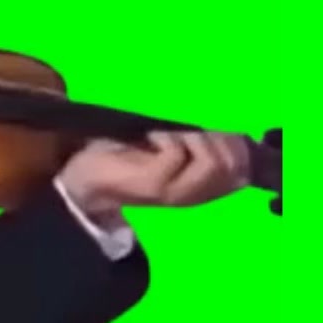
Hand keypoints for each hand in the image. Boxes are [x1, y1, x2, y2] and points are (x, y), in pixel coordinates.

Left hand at [58, 130, 249, 217]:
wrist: (82, 178)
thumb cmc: (124, 156)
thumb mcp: (166, 148)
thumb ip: (193, 144)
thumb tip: (223, 127)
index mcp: (201, 188)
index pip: (240, 173)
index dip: (237, 146)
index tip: (217, 128)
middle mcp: (192, 195)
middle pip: (230, 167)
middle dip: (216, 138)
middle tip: (188, 129)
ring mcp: (173, 192)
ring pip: (210, 164)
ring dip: (194, 137)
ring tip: (170, 132)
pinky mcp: (152, 185)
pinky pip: (175, 154)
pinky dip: (167, 136)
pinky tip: (151, 135)